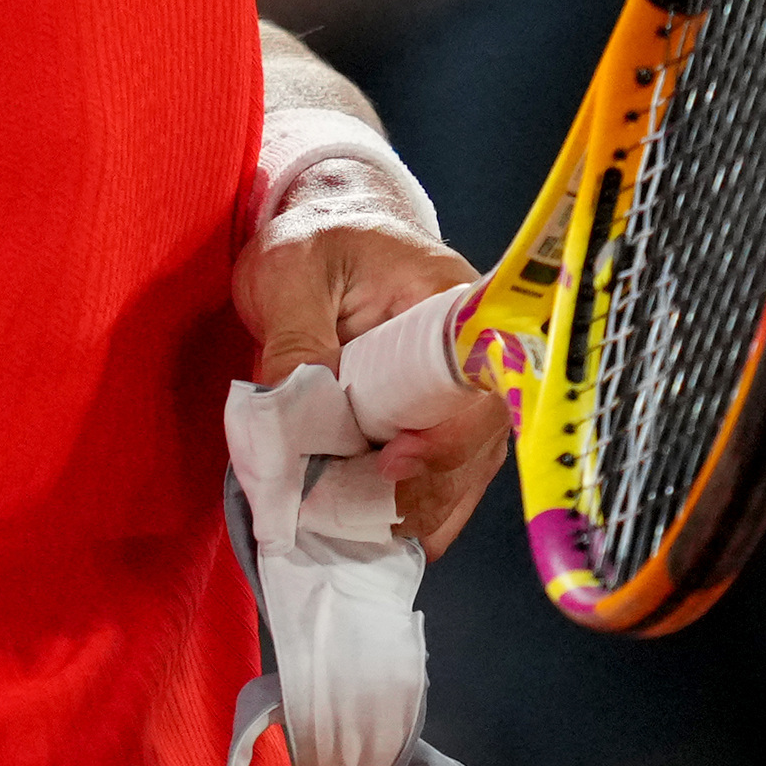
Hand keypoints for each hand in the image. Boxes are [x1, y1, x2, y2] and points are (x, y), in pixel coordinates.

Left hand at [239, 216, 508, 556]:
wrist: (323, 229)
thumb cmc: (313, 240)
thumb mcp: (289, 274)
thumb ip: (296, 338)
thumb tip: (296, 413)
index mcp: (450, 303)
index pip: (475, 383)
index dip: (443, 435)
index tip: (391, 463)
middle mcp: (472, 355)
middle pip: (476, 442)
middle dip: (424, 491)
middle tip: (362, 521)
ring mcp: (459, 392)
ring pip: (463, 470)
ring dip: (417, 510)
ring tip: (362, 537)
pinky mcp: (435, 418)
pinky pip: (440, 475)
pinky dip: (409, 508)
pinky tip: (374, 533)